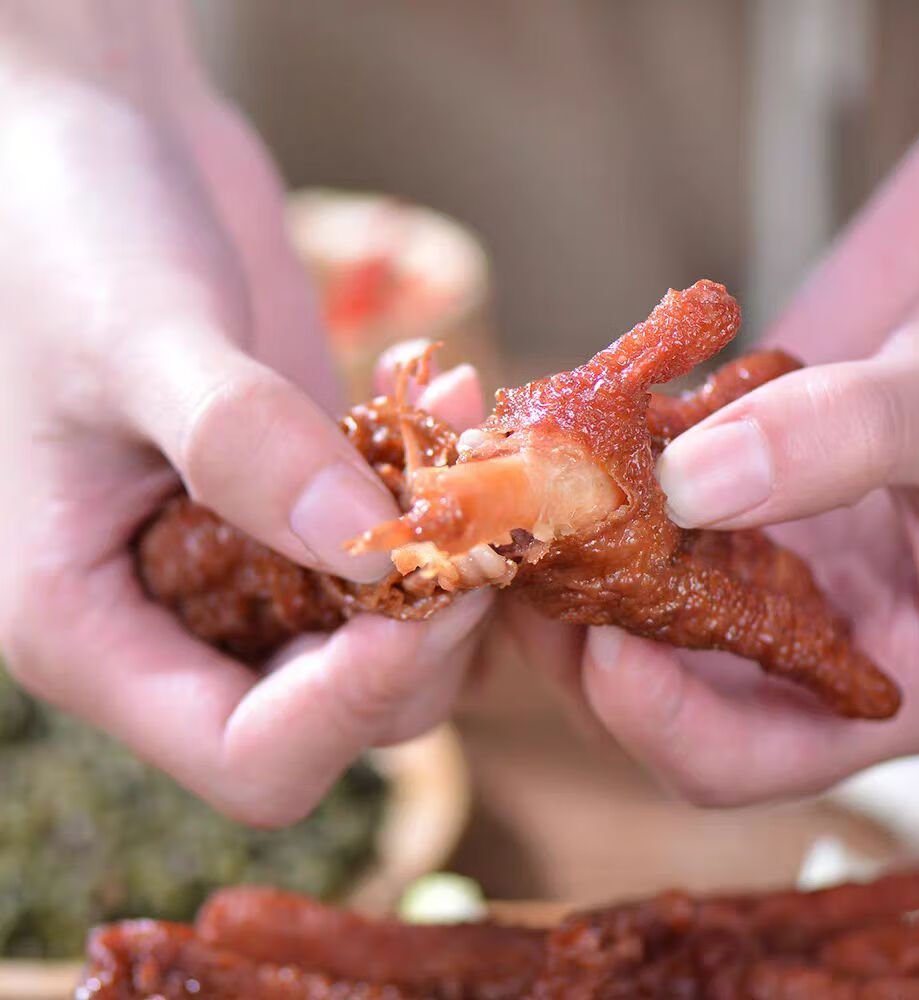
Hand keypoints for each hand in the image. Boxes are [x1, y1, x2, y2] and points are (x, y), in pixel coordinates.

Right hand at [0, 5, 489, 825]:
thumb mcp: (138, 337)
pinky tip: (454, 405)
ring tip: (463, 440)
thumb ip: (242, 448)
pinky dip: (450, 507)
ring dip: (454, 564)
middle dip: (427, 633)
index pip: (249, 757)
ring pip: (394, 646)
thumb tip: (370, 546)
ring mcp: (253, 566)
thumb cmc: (71, 228)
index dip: (348, 702)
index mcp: (93, 626)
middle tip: (472, 512)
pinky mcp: (309, 504)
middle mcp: (180, 621)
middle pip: (344, 715)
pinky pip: (408, 557)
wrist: (95, 147)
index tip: (426, 591)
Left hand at [509, 81, 918, 803]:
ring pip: (628, 594)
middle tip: (531, 558)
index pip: (743, 756)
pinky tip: (563, 426)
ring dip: (569, 552)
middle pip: (655, 680)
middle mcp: (801, 627)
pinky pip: (632, 505)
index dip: (662, 723)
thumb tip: (689, 482)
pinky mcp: (721, 482)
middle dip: (580, 634)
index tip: (605, 644)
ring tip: (527, 495)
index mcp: (883, 672)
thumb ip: (851, 443)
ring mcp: (755, 552)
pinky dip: (592, 477)